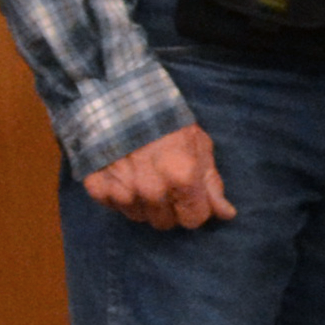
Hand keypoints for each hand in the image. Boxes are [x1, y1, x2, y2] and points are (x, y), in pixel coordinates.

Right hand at [82, 123, 231, 231]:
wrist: (120, 101)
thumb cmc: (167, 122)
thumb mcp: (199, 146)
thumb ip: (212, 183)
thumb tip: (226, 214)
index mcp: (182, 179)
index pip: (194, 220)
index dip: (195, 208)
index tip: (190, 194)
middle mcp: (152, 191)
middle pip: (166, 223)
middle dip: (169, 208)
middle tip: (165, 182)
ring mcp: (122, 192)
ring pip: (140, 218)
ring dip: (144, 204)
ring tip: (143, 175)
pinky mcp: (98, 189)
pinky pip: (115, 208)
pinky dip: (119, 196)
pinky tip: (123, 174)